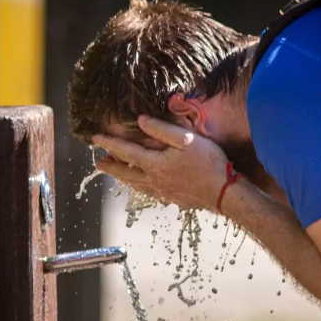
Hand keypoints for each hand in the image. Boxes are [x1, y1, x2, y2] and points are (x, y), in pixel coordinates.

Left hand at [92, 115, 229, 211]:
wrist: (223, 192)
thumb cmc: (207, 163)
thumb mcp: (186, 140)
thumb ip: (161, 130)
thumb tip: (140, 121)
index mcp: (154, 164)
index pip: (126, 152)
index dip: (110, 144)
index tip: (96, 138)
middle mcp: (154, 180)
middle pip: (126, 173)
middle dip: (111, 167)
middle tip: (98, 163)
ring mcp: (162, 192)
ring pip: (136, 185)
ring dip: (123, 177)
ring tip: (116, 173)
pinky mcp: (173, 199)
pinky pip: (149, 192)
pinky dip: (139, 186)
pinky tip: (143, 186)